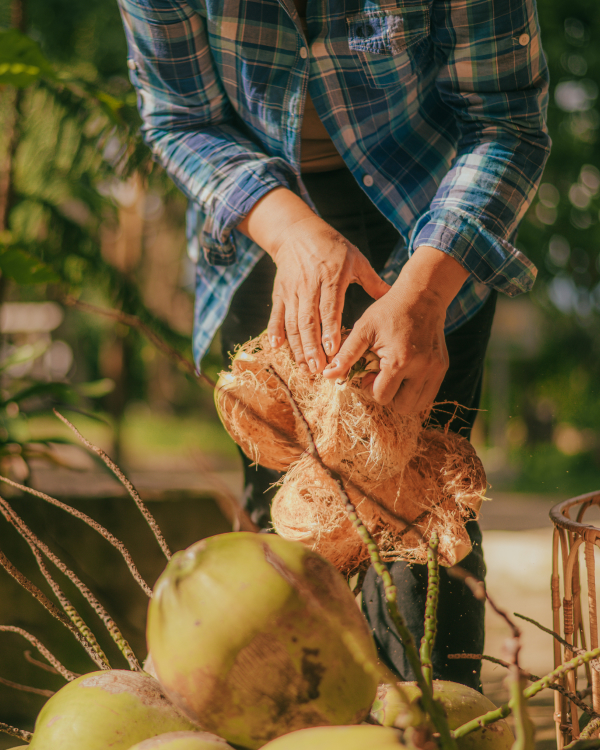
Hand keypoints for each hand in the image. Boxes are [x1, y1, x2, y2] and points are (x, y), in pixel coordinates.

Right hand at [267, 216, 388, 371]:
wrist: (297, 232)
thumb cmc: (332, 246)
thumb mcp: (356, 260)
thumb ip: (373, 281)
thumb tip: (393, 297)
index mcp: (330, 278)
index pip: (329, 308)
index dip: (329, 330)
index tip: (332, 351)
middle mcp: (309, 286)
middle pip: (308, 321)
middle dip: (312, 347)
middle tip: (318, 369)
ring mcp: (292, 290)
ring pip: (292, 322)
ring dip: (297, 346)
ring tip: (304, 366)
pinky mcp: (279, 292)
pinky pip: (276, 314)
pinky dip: (274, 330)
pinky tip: (275, 347)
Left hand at [322, 246, 469, 412]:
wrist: (422, 296)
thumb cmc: (388, 311)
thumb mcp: (363, 329)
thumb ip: (346, 355)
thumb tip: (327, 375)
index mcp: (399, 361)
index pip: (382, 397)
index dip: (370, 388)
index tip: (368, 372)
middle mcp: (421, 369)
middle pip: (402, 406)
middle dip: (388, 396)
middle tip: (381, 377)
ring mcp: (435, 369)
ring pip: (418, 405)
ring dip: (403, 397)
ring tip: (394, 376)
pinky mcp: (443, 367)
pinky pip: (429, 393)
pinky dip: (415, 391)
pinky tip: (406, 374)